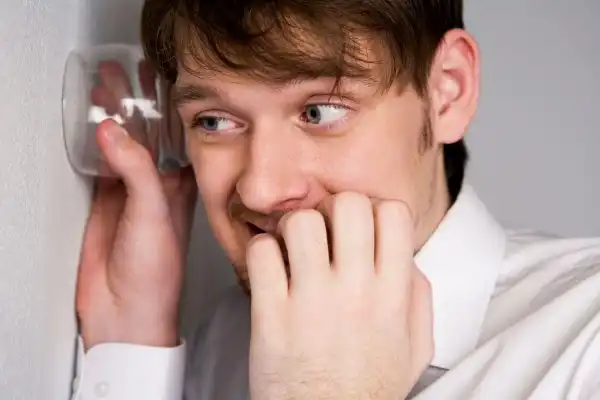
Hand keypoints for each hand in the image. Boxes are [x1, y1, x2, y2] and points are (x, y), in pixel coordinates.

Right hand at [75, 61, 196, 349]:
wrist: (125, 313)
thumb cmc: (157, 276)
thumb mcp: (153, 215)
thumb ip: (137, 171)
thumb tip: (114, 132)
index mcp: (182, 187)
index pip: (177, 136)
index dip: (168, 106)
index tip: (159, 78)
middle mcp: (159, 187)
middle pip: (147, 134)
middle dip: (136, 103)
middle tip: (122, 72)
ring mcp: (130, 193)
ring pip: (121, 145)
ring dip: (113, 117)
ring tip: (103, 87)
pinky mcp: (104, 203)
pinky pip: (99, 164)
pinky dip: (93, 142)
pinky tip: (90, 123)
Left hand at [247, 192, 432, 399]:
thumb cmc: (365, 389)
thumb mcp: (415, 349)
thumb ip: (418, 299)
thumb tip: (407, 259)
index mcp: (392, 295)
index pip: (393, 213)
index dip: (375, 210)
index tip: (361, 226)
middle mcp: (355, 291)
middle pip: (348, 204)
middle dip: (334, 207)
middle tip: (325, 229)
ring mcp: (311, 301)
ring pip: (301, 221)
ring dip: (294, 227)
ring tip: (293, 247)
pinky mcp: (272, 314)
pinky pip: (261, 253)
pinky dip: (261, 251)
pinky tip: (269, 268)